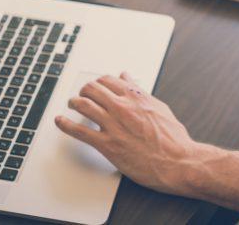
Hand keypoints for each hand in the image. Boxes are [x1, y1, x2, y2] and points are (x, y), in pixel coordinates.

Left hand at [55, 73, 197, 195]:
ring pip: (83, 105)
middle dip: (84, 90)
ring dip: (73, 102)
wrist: (178, 161)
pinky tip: (60, 122)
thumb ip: (141, 91)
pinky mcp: (107, 145)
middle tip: (82, 95)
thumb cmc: (173, 139)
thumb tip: (127, 77)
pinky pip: (80, 132)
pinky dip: (65, 125)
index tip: (96, 86)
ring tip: (71, 104)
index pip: (109, 80)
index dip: (99, 82)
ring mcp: (114, 126)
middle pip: (93, 89)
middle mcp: (123, 107)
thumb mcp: (159, 108)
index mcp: (137, 97)